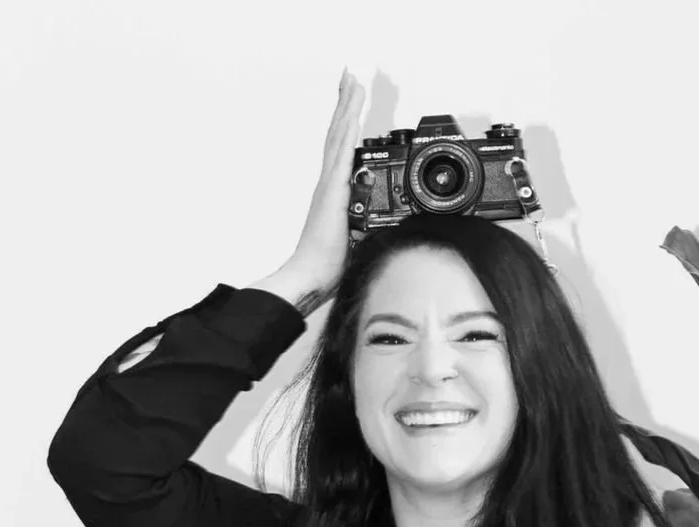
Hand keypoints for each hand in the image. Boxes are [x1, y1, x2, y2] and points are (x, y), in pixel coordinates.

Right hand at [280, 67, 366, 306]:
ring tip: (352, 80)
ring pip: (338, 136)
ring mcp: (329, 185)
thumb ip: (370, 226)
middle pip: (337, 133)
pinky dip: (345, 130)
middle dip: (345, 103)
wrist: (310, 278)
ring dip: (346, 107)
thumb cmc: (329, 266)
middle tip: (350, 75)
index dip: (346, 122)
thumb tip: (388, 224)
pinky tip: (351, 113)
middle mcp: (329, 183)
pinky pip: (340, 154)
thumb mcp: (359, 240)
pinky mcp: (332, 192)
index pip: (342, 148)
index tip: (351, 101)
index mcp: (335, 192)